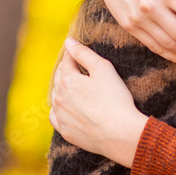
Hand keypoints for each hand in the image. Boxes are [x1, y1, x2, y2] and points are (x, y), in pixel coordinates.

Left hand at [49, 38, 148, 167]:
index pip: (66, 60)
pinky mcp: (65, 131)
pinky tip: (68, 107)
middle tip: (76, 64)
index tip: (76, 49)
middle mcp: (59, 98)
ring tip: (74, 85)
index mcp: (68, 80)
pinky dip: (60, 108)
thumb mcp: (103, 69)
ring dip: (62, 88)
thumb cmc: (115, 99)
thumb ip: (84, 53)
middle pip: (59, 77)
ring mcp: (60, 116)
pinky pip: (56, 116)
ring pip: (56, 96)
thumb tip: (68, 42)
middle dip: (67, 69)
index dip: (72, 53)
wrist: (119, 134)